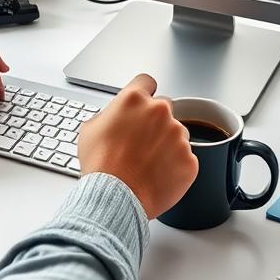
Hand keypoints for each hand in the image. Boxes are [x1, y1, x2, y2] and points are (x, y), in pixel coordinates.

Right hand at [78, 74, 197, 218]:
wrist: (115, 197)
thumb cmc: (100, 165)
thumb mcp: (90, 129)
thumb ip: (110, 115)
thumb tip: (115, 118)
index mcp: (134, 100)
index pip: (146, 82)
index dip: (143, 93)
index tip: (142, 104)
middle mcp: (160, 112)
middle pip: (164, 108)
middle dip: (154, 121)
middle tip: (140, 141)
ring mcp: (178, 136)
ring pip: (177, 133)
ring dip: (166, 143)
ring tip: (147, 162)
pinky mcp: (189, 159)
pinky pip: (185, 158)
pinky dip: (174, 165)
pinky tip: (157, 174)